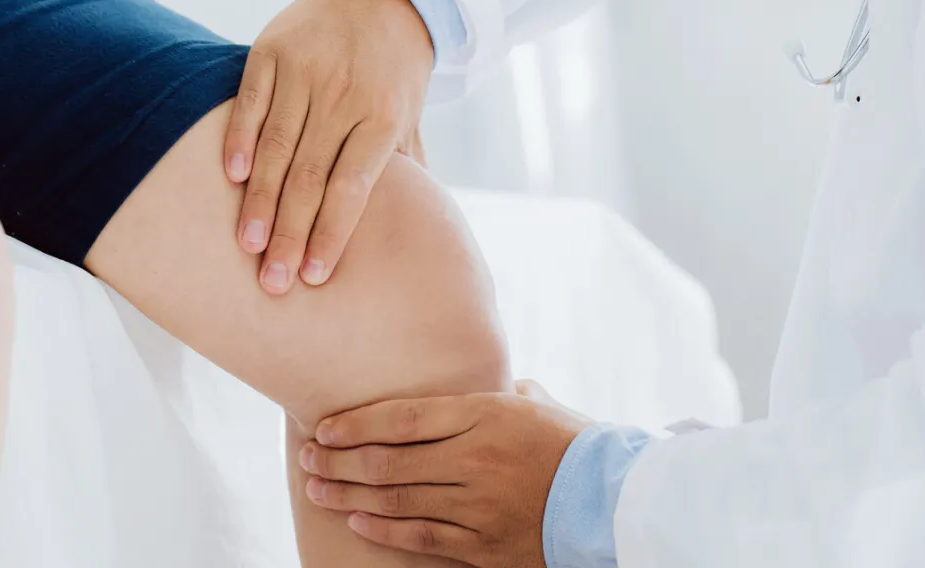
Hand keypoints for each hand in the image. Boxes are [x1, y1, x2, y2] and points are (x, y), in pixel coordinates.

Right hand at [225, 0, 433, 293]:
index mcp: (383, 119)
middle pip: (310, 178)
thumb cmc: (396, 69)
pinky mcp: (272, 52)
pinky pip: (251, 102)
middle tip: (271, 281)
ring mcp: (306, 73)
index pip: (352, 189)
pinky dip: (238, 139)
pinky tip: (230, 178)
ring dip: (258, 201)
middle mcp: (344, 97)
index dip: (331, 235)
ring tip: (246, 245)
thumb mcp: (411, 115)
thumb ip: (407, 169)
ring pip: (276, 147)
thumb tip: (417, 228)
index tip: (312, 276)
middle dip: (288, 234)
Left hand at [298, 381, 592, 567]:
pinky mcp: (483, 544)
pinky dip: (383, 529)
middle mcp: (475, 459)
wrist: (617, 501)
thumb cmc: (578, 445)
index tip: (323, 427)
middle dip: (338, 461)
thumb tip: (490, 379)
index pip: (404, 417)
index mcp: (487, 415)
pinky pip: (421, 536)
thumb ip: (500, 394)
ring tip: (316, 489)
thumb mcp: (538, 405)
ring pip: (395, 500)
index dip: (356, 424)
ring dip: (348, 494)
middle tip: (307, 459)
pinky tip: (356, 521)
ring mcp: (477, 505)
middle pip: (388, 461)